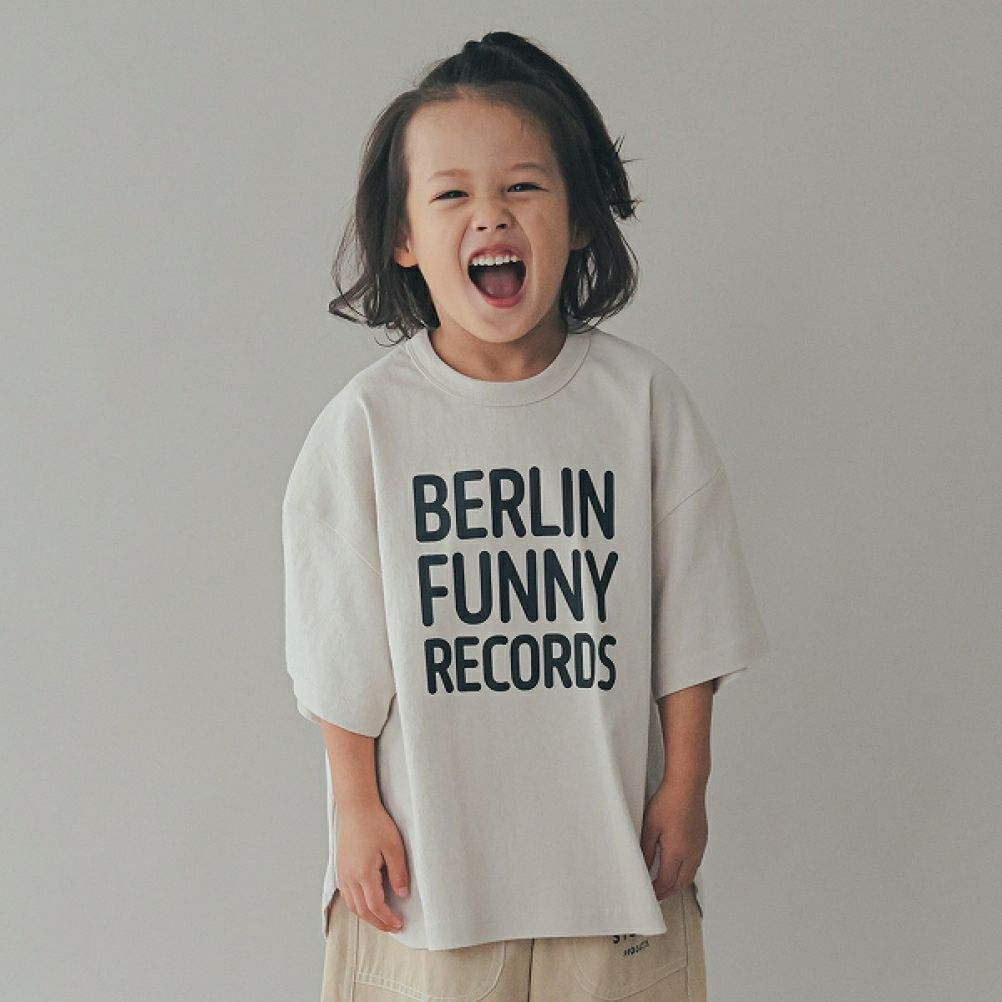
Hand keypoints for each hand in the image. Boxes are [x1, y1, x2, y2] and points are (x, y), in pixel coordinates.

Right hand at [335, 801, 409, 932]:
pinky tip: (366, 903)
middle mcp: (349, 878)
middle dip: (378, 922)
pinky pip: (347, 895)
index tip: (399, 924)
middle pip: (362, 911)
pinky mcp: (341, 868)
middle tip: (393, 927)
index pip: (376, 906)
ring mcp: (343, 874)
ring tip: (382, 919)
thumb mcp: (394, 847)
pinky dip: (357, 906)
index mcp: (363, 874)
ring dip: (367, 916)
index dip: (388, 919)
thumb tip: (402, 894)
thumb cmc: (375, 823)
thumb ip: (398, 873)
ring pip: (353, 905)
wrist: (356, 808)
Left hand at [641, 780, 707, 900]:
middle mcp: (691, 853)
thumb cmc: (669, 801)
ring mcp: (699, 847)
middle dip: (668, 892)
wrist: (688, 785)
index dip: (657, 891)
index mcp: (677, 852)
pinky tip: (678, 867)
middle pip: (680, 883)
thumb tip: (643, 866)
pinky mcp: (702, 840)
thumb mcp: (650, 827)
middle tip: (656, 895)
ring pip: (690, 875)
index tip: (648, 893)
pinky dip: (685, 872)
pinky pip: (695, 863)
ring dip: (678, 883)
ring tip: (665, 885)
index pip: (666, 882)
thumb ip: (646, 850)